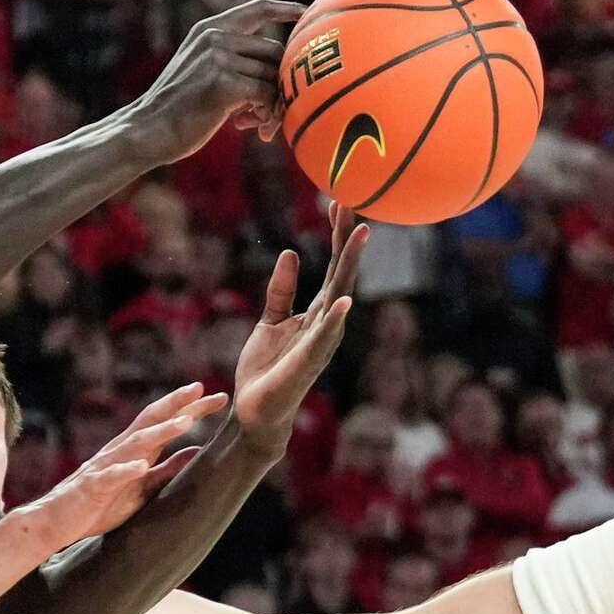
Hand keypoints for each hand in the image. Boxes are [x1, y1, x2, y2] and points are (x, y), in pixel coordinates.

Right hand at [15, 383, 226, 549]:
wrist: (57, 521)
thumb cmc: (100, 504)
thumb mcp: (143, 487)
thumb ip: (167, 468)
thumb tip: (198, 450)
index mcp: (135, 450)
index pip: (165, 422)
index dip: (190, 409)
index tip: (218, 398)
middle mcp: (121, 451)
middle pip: (150, 420)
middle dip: (176, 405)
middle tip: (201, 389)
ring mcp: (105, 466)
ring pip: (135, 444)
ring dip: (160, 432)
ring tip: (184, 423)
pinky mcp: (93, 486)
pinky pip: (111, 476)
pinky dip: (126, 470)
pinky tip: (141, 466)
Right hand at [125, 0, 302, 163]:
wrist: (148, 130)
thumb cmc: (177, 111)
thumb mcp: (199, 72)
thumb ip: (229, 62)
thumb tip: (276, 71)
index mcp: (208, 30)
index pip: (256, 9)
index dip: (284, 9)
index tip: (304, 10)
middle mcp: (215, 37)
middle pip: (275, 52)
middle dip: (279, 83)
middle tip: (269, 113)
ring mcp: (218, 57)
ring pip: (272, 77)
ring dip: (272, 106)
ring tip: (258, 125)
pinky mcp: (224, 82)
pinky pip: (266, 95)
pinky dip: (267, 114)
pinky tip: (254, 129)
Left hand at [232, 202, 369, 453]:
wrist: (254, 411)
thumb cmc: (265, 370)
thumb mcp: (269, 320)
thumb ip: (281, 291)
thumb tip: (290, 254)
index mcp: (316, 313)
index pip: (332, 267)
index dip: (336, 236)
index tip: (339, 202)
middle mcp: (325, 324)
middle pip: (341, 274)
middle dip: (347, 239)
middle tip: (352, 204)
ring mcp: (319, 342)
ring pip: (339, 297)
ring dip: (349, 266)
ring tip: (359, 235)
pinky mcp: (306, 363)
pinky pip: (323, 338)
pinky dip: (334, 320)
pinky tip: (343, 300)